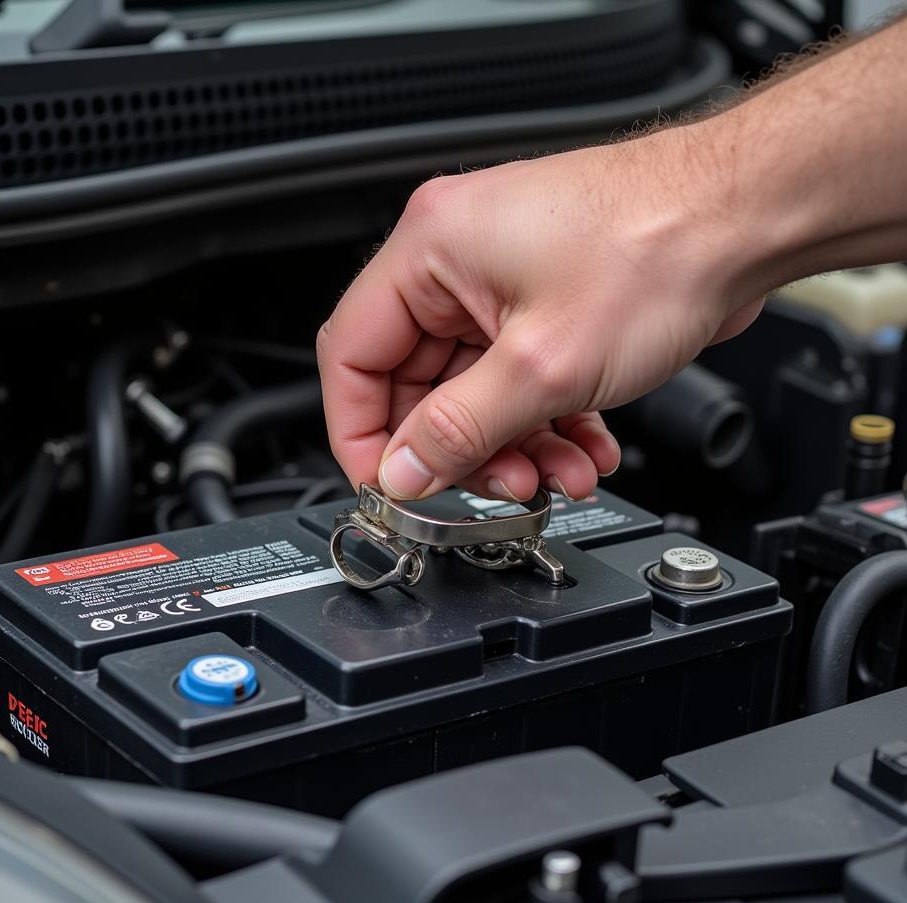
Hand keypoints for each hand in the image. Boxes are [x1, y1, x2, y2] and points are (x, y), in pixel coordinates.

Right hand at [317, 127, 763, 501]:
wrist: (749, 218)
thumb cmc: (660, 245)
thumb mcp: (543, 365)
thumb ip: (460, 429)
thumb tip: (402, 473)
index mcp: (432, 248)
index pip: (352, 354)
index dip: (362, 432)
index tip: (389, 484)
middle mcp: (459, 258)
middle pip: (419, 383)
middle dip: (461, 448)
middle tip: (495, 486)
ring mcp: (504, 281)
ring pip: (475, 391)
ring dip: (513, 445)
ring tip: (555, 476)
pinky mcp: (545, 301)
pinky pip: (519, 380)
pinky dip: (545, 423)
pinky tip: (582, 449)